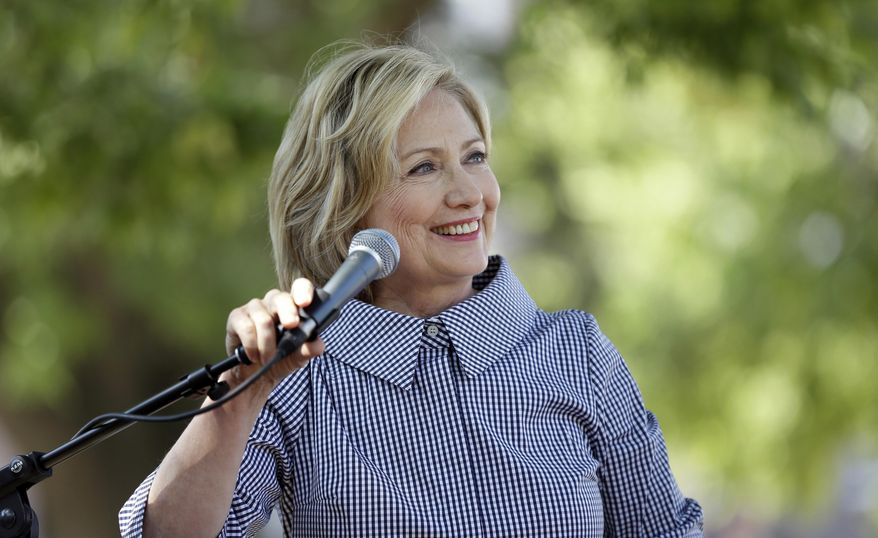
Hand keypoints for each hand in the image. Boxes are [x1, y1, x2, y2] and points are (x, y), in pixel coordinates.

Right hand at [222, 278, 324, 392]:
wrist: (255, 374)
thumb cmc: (280, 359)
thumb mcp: (297, 357)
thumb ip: (308, 350)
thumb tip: (318, 344)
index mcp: (293, 306)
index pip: (300, 287)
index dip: (303, 291)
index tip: (304, 303)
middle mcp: (274, 302)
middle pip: (280, 298)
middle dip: (288, 313)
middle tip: (291, 326)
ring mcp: (255, 308)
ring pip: (264, 319)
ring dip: (267, 344)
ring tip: (267, 358)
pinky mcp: (237, 316)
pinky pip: (246, 327)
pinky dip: (252, 346)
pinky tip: (253, 355)